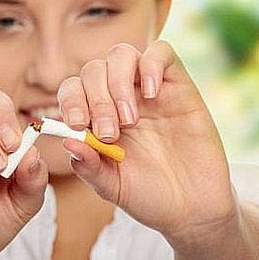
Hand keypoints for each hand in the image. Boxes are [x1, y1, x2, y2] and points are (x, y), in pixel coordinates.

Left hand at [57, 40, 238, 247]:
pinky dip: (150, 66)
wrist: (192, 207)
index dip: (70, 100)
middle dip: (96, 99)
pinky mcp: (179, 87)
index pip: (72, 90)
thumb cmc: (148, 195)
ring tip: (130, 120)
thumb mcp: (111, 186)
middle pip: (93, 70)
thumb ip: (88, 166)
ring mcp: (147, 91)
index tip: (76, 124)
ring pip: (121, 55)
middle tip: (109, 132)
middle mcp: (118, 100)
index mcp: (96, 119)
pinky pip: (161, 52)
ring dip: (118, 83)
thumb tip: (67, 141)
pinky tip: (152, 96)